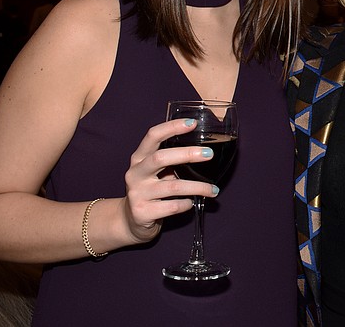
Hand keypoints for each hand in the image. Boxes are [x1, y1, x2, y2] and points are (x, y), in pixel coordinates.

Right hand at [121, 118, 218, 243]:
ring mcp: (137, 193)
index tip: (192, 123)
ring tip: (213, 189)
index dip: (171, 127)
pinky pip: (173, 206)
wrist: (131, 220)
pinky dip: (187, 204)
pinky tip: (191, 202)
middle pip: (160, 158)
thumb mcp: (156, 172)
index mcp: (139, 158)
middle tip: (209, 154)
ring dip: (198, 186)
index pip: (152, 136)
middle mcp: (135, 173)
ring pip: (173, 186)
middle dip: (187, 154)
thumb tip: (205, 150)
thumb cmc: (151, 190)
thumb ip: (172, 160)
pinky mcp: (142, 212)